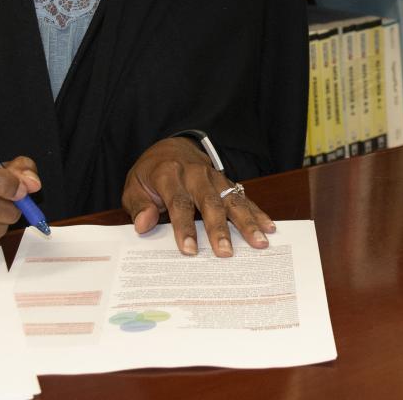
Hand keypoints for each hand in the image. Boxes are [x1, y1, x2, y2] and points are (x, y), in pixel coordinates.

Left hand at [122, 137, 275, 256]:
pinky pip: (242, 197)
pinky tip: (268, 227)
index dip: (184, 227)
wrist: (171, 148)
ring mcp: (214, 177)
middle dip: (219, 228)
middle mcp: (195, 173)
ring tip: (259, 241)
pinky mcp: (226, 181)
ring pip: (231, 199)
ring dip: (247, 221)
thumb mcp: (134, 187)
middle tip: (226, 253)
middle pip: (210, 202)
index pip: (178, 203)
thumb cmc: (150, 174)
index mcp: (169, 174)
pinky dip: (256, 212)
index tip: (189, 250)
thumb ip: (139, 206)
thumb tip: (143, 225)